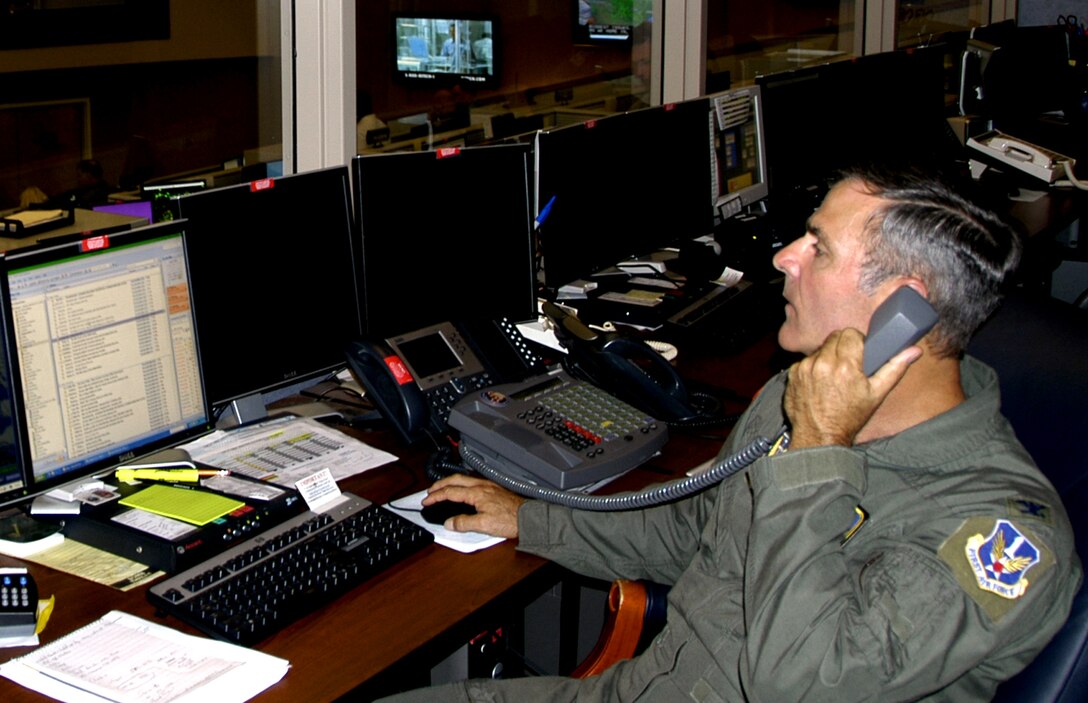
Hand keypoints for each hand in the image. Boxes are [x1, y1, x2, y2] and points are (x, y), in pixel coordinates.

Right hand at [422, 474, 526, 538]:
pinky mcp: (494, 489)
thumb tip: (449, 523)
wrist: (528, 517)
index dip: (436, 496)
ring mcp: (489, 486)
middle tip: (430, 491)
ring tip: (443, 489)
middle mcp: (482, 485)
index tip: (427, 501)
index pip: (450, 492)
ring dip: (450, 483)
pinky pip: (473, 482)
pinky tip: (463, 490)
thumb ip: (463, 523)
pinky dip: (461, 485)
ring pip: (464, 479)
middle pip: (455, 480)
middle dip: (440, 484)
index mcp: (476, 492)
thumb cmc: (510, 520)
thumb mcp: (483, 525)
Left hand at [784, 328, 920, 447]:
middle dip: (843, 347)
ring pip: (820, 348)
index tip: (859, 354)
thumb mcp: (877, 394)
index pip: (850, 333)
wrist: (820, 437)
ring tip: (834, 376)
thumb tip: (914, 350)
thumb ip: (894, 368)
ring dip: (828, 356)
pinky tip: (820, 382)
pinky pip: (806, 360)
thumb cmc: (850, 417)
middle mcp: (823, 363)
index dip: (857, 342)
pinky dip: (813, 367)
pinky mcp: (793, 374)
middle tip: (849, 364)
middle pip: (834, 337)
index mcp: (845, 366)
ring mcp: (805, 368)